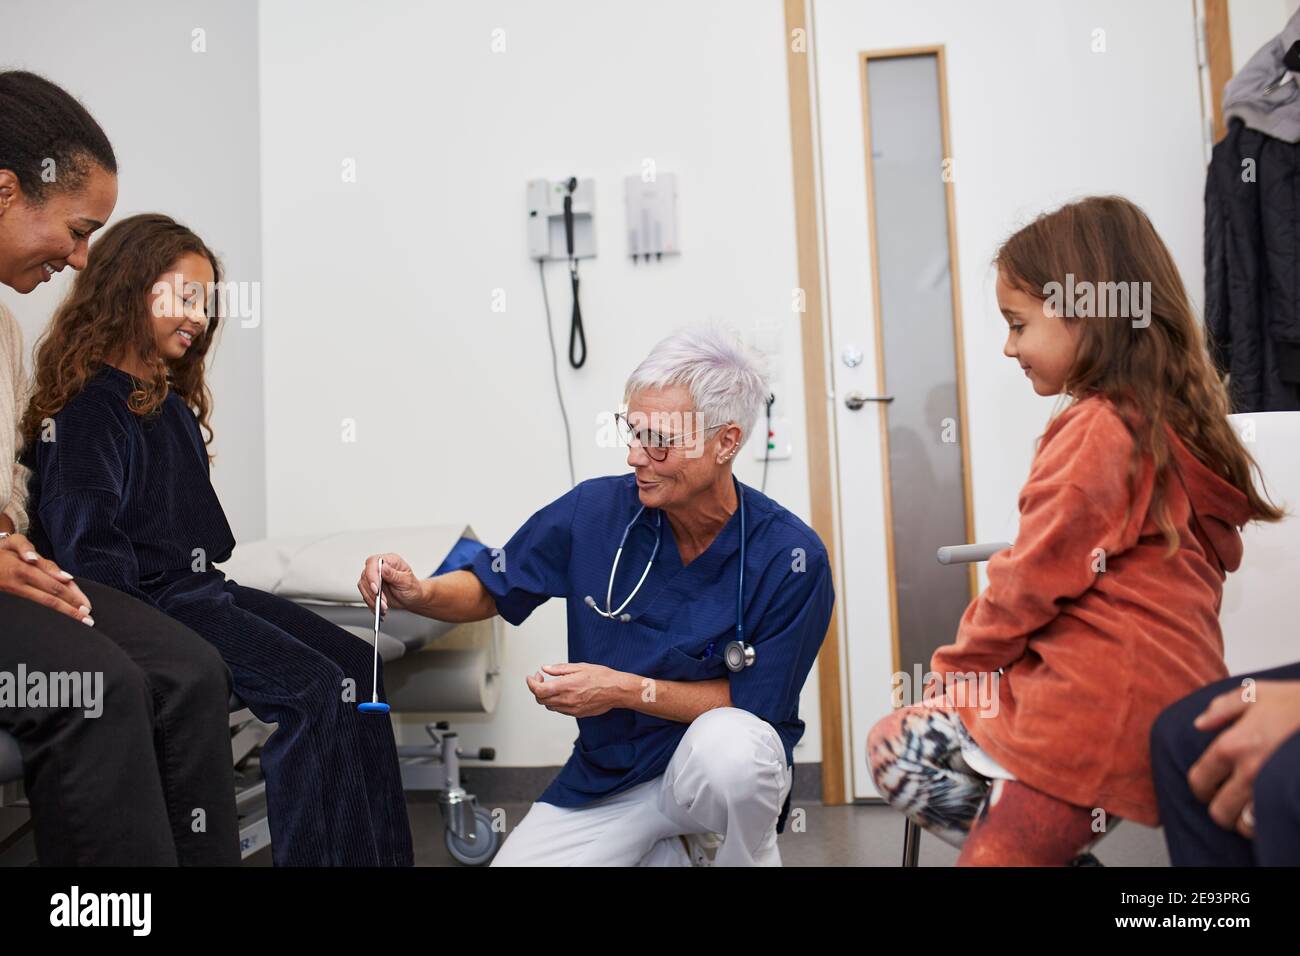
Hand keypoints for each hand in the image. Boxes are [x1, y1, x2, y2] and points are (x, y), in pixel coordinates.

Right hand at [0, 533, 94, 624]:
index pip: (54, 584)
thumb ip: (26, 549)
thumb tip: (33, 559)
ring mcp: (16, 591)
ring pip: (43, 603)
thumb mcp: (13, 543)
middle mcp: (21, 582)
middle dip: (71, 607)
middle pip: (51, 597)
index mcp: (24, 568)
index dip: (71, 595)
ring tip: (78, 620)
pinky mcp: (13, 596)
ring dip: (62, 612)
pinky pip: (35, 603)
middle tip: (87, 617)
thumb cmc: (1, 552)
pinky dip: (49, 611)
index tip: (85, 604)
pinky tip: (58, 616)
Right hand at [357, 552, 425, 616]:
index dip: (372, 575)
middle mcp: (380, 567)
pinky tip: (380, 609)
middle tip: (383, 603)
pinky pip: (365, 595)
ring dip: (372, 599)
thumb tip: (383, 567)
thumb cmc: (412, 587)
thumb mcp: (406, 581)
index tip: (376, 589)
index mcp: (390, 561)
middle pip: (366, 576)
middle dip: (373, 592)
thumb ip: (394, 575)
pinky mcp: (371, 588)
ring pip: (363, 587)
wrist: (412, 598)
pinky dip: (371, 604)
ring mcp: (374, 577)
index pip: (373, 562)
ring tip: (384, 607)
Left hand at [525, 663, 627, 717]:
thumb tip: (546, 668)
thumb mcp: (580, 667)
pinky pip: (560, 710)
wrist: (616, 691)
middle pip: (541, 700)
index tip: (532, 677)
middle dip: (537, 689)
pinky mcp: (577, 714)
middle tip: (541, 679)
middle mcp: (567, 700)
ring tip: (552, 686)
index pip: (539, 690)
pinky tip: (562, 693)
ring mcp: (572, 709)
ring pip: (549, 706)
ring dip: (546, 696)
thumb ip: (560, 669)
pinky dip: (556, 702)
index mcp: (566, 686)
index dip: (531, 684)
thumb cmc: (602, 677)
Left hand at [1188, 679, 1299, 837]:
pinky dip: (1268, 824)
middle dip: (1221, 808)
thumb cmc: (1299, 702)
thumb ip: (1222, 707)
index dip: (1200, 788)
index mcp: (1232, 746)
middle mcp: (1249, 772)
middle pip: (1220, 811)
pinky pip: (1272, 825)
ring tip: (1250, 808)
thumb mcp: (1256, 693)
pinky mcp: (1293, 798)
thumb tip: (1200, 724)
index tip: (1208, 787)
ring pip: (1246, 825)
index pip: (1199, 781)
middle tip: (1230, 800)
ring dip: (1245, 820)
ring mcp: (1274, 790)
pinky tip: (1271, 811)